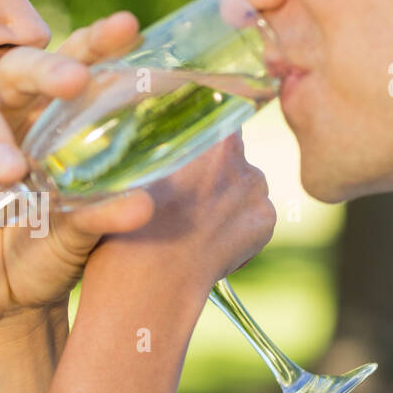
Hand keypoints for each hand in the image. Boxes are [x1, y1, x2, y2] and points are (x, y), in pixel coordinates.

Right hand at [0, 12, 157, 336]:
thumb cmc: (42, 256)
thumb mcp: (78, 238)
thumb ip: (103, 215)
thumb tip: (145, 202)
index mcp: (46, 119)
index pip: (70, 67)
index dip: (94, 44)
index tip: (126, 28)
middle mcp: (1, 116)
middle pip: (14, 67)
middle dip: (44, 67)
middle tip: (74, 82)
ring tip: (13, 170)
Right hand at [81, 131, 275, 291]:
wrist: (148, 281)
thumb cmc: (127, 225)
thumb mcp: (131, 170)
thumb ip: (154, 146)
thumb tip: (156, 135)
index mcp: (205, 135)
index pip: (216, 110)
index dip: (201, 128)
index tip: (188, 143)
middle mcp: (239, 155)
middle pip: (228, 152)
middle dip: (210, 169)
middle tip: (181, 195)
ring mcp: (256, 189)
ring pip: (242, 185)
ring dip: (224, 198)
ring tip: (190, 225)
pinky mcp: (266, 221)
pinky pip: (254, 216)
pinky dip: (237, 228)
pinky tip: (207, 243)